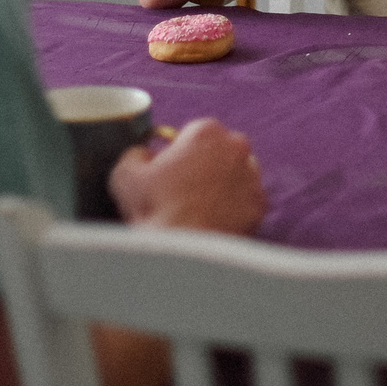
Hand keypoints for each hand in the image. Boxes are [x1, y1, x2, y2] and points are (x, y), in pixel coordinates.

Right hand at [110, 117, 265, 234]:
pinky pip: (246, 200)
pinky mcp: (259, 206)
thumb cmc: (154, 209)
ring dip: (222, 183)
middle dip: (206, 163)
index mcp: (206, 132)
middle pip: (220, 149)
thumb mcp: (126, 174)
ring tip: (199, 206)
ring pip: (237, 173)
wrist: (181, 253)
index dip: (180, 151)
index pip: (194, 132)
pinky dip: (234, 208)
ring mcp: (252, 177)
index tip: (171, 169)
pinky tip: (214, 220)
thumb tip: (144, 154)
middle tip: (184, 189)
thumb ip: (137, 154)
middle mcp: (236, 148)